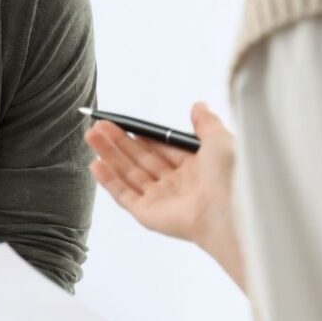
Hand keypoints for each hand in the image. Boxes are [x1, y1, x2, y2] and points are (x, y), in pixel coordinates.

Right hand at [86, 103, 244, 288]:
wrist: (228, 210)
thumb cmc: (230, 175)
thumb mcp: (220, 139)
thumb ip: (206, 123)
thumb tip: (198, 106)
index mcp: (195, 168)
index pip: (161, 148)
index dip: (141, 135)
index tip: (124, 123)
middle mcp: (176, 184)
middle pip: (140, 160)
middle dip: (118, 142)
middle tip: (99, 126)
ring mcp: (161, 200)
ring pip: (129, 174)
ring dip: (109, 155)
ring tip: (91, 136)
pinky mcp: (148, 214)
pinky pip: (124, 195)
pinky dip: (109, 180)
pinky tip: (96, 163)